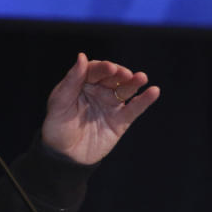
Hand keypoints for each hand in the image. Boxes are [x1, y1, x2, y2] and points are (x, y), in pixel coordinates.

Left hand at [41, 53, 159, 164]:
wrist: (65, 156)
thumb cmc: (57, 126)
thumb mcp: (59, 102)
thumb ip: (71, 81)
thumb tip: (82, 56)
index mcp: (82, 83)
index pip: (95, 70)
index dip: (103, 68)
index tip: (110, 67)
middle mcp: (99, 91)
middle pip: (113, 77)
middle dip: (120, 74)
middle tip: (125, 74)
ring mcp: (111, 105)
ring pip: (125, 90)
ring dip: (134, 83)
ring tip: (141, 78)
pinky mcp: (120, 121)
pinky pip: (134, 109)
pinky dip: (144, 100)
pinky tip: (153, 91)